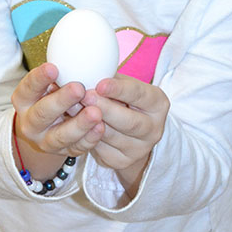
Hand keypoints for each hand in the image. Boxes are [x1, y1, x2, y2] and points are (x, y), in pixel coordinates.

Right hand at [11, 63, 104, 174]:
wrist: (47, 127)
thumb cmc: (52, 93)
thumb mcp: (48, 81)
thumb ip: (60, 69)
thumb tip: (81, 41)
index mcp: (23, 100)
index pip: (28, 88)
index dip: (39, 78)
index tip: (53, 67)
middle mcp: (30, 122)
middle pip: (43, 113)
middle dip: (61, 101)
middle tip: (79, 88)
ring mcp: (45, 141)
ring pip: (60, 136)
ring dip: (79, 124)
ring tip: (96, 112)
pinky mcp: (63, 153)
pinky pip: (76, 148)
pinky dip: (89, 139)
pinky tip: (101, 127)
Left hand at [82, 74, 169, 195]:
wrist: (131, 130)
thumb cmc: (124, 98)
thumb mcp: (124, 84)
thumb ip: (110, 78)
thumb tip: (85, 69)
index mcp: (158, 104)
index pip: (139, 95)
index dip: (119, 89)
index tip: (99, 84)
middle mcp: (154, 129)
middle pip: (129, 121)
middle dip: (105, 108)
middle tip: (85, 96)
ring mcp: (139, 149)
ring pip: (112, 137)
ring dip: (90, 123)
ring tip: (73, 107)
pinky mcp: (122, 162)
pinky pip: (101, 150)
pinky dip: (86, 136)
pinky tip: (75, 125)